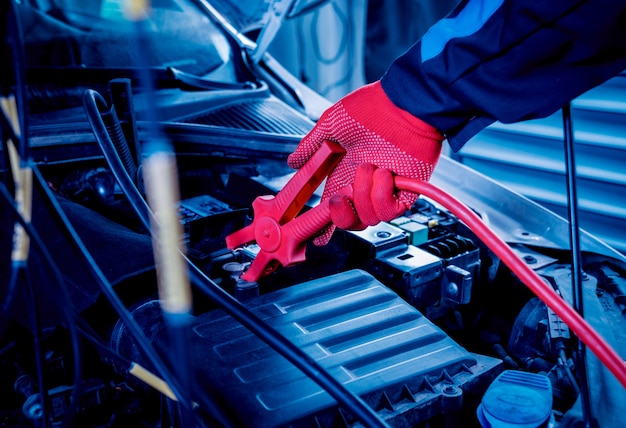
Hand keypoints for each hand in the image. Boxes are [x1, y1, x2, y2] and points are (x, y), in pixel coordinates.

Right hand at [288, 81, 443, 244]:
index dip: (324, 224)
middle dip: (340, 215)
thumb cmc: (372, 107)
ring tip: (369, 168)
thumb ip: (310, 146)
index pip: (333, 207)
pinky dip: (382, 195)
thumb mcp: (332, 124)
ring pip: (367, 218)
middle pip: (350, 222)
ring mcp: (384, 190)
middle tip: (339, 197)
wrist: (404, 103)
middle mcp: (363, 185)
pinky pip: (388, 212)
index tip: (316, 237)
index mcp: (344, 173)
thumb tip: (292, 161)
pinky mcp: (405, 192)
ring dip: (363, 195)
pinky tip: (383, 173)